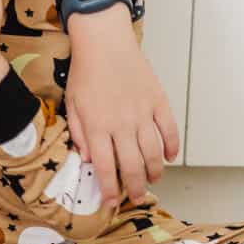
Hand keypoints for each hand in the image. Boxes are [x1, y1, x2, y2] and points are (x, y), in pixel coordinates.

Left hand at [64, 4, 178, 201]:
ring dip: (154, 171)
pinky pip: (169, 130)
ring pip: (154, 153)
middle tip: (136, 196)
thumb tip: (88, 159)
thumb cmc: (85, 72)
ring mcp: (143, 113)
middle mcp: (122, 124)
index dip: (110, 189)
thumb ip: (80, 134)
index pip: (106, 167)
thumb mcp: (72, 104)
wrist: (105, 42)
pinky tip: (169, 157)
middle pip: (133, 166)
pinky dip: (171, 147)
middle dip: (135, 187)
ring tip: (152, 180)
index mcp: (98, 126)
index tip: (112, 201)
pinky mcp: (158, 102)